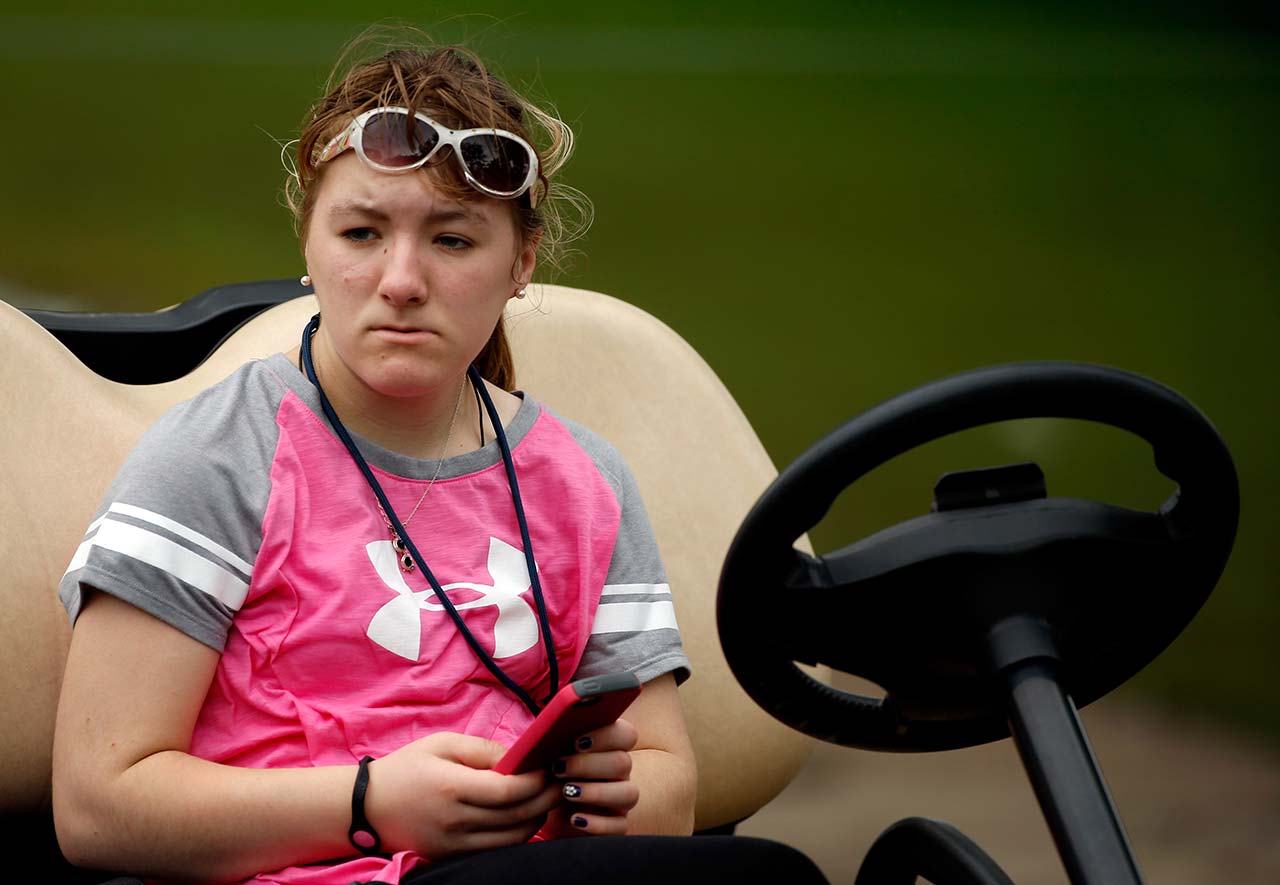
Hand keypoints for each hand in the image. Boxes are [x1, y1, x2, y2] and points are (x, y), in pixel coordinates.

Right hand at [363, 732, 561, 857]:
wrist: (365, 807)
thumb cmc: (406, 769)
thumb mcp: (442, 744)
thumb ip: (483, 749)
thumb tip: (519, 756)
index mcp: (453, 787)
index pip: (510, 790)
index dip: (538, 781)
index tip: (549, 767)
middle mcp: (456, 820)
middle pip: (518, 817)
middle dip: (546, 800)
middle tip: (559, 783)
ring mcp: (454, 844)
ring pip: (513, 839)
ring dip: (536, 820)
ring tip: (544, 800)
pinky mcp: (452, 857)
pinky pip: (496, 851)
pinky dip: (516, 836)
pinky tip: (522, 818)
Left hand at [545, 717, 639, 835]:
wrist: (542, 809)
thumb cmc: (548, 772)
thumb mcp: (548, 754)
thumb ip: (555, 739)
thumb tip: (548, 731)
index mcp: (609, 746)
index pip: (626, 734)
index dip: (607, 735)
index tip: (577, 742)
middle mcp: (620, 772)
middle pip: (623, 762)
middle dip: (589, 764)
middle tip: (559, 767)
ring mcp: (621, 799)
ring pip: (629, 793)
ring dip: (597, 792)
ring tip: (566, 792)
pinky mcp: (616, 826)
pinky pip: (620, 827)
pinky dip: (598, 824)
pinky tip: (575, 819)